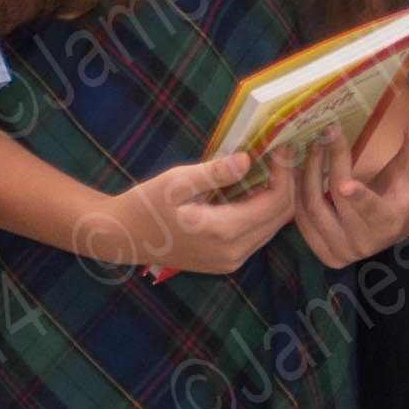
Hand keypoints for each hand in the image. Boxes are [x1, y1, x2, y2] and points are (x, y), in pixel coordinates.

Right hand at [110, 154, 295, 275]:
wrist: (121, 237)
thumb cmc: (144, 206)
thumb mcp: (175, 183)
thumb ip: (213, 173)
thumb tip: (247, 159)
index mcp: (224, 233)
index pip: (276, 204)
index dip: (285, 174)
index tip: (282, 147)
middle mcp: (234, 253)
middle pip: (281, 218)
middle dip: (287, 184)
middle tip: (282, 154)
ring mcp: (231, 261)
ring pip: (272, 227)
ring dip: (276, 197)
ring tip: (271, 166)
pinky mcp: (227, 261)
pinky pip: (258, 235)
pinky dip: (262, 210)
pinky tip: (254, 187)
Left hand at [287, 108, 408, 267]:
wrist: (397, 224)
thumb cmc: (405, 187)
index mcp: (391, 220)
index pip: (373, 209)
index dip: (360, 198)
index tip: (345, 185)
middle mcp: (367, 242)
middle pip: (335, 198)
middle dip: (328, 161)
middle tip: (325, 134)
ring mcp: (345, 252)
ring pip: (312, 209)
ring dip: (306, 174)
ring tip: (311, 148)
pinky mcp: (327, 255)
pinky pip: (302, 222)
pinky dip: (297, 194)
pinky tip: (300, 172)